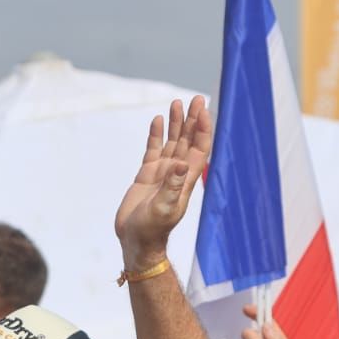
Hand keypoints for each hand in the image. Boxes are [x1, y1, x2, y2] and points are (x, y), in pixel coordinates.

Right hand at [114, 97, 211, 270]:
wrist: (136, 240)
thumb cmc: (152, 228)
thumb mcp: (164, 208)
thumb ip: (172, 186)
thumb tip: (180, 164)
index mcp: (186, 179)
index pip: (199, 148)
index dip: (202, 129)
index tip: (202, 110)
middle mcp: (176, 172)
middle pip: (188, 140)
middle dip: (192, 119)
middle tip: (194, 98)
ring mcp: (162, 172)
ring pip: (171, 141)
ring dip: (175, 123)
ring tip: (176, 103)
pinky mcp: (146, 175)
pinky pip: (153, 149)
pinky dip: (156, 134)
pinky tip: (157, 120)